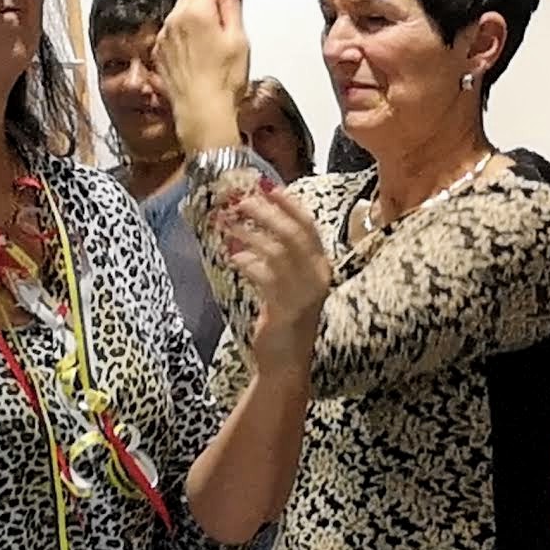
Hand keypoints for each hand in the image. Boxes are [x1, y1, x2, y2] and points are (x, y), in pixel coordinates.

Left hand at [159, 0, 251, 144]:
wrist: (202, 111)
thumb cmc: (223, 81)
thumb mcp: (240, 40)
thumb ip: (233, 8)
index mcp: (196, 13)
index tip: (232, 13)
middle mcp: (174, 21)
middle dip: (207, 5)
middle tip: (224, 29)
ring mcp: (164, 37)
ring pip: (179, 15)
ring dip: (194, 22)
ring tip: (212, 48)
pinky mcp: (160, 53)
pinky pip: (172, 35)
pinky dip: (184, 39)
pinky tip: (199, 58)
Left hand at [212, 174, 329, 342]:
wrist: (286, 361)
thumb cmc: (283, 320)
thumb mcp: (285, 284)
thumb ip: (276, 258)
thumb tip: (251, 228)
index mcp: (321, 269)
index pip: (309, 228)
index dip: (290, 206)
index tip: (269, 188)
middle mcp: (318, 278)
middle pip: (293, 234)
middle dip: (267, 214)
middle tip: (241, 201)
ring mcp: (304, 294)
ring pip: (278, 252)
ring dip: (251, 234)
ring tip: (228, 225)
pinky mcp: (287, 309)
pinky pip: (265, 276)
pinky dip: (247, 263)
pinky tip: (233, 258)